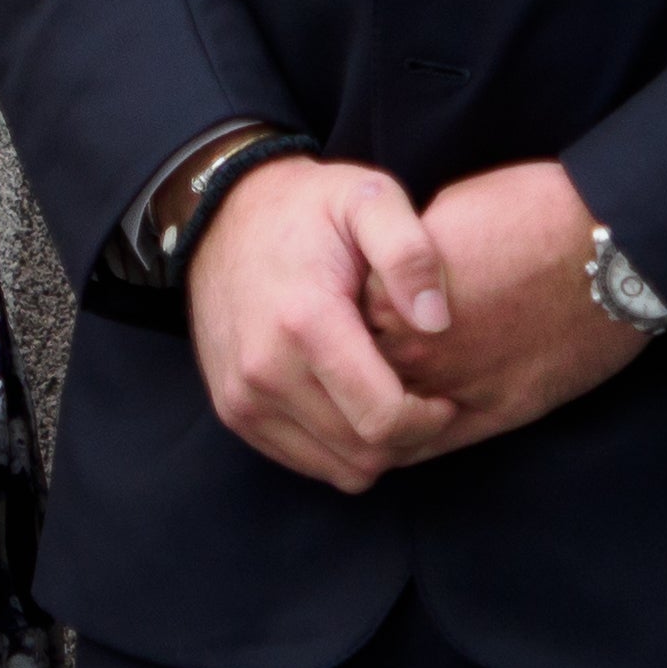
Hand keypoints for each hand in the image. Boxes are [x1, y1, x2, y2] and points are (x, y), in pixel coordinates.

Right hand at [183, 154, 463, 490]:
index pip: (384, 421)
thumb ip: (410, 252)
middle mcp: (265, 370)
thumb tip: (437, 322)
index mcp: (305, 322)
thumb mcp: (368, 198)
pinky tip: (351, 402)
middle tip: (424, 399)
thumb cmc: (307, 209)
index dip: (430, 420)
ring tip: (390, 400)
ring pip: (338, 469)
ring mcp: (244, 396)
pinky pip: (305, 462)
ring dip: (375, 448)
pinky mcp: (234, 410)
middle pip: (364, 454)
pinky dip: (338, 447)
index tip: (444, 395)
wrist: (222, 215)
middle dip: (409, 437)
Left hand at [362, 158, 652, 448]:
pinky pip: (431, 447)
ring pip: (386, 425)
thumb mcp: (435, 222)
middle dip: (353, 375)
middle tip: (358, 365)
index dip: (337, 325)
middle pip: (353, 382)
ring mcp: (455, 388)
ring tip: (383, 395)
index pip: (332, 330)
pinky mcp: (498, 413)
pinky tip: (412, 425)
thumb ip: (394, 269)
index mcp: (386, 297)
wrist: (602, 248)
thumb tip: (376, 290)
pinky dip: (415, 440)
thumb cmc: (522, 215)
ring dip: (382, 413)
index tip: (344, 319)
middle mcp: (413, 352)